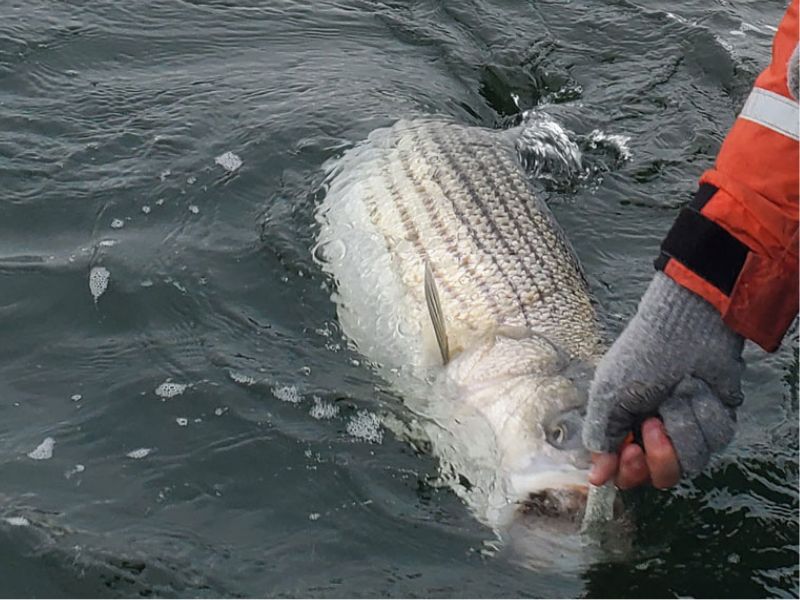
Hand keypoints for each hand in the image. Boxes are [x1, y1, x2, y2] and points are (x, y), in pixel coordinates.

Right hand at [582, 272, 744, 487]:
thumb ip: (601, 437)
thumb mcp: (607, 394)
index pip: (628, 474)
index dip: (630, 472)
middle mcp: (658, 436)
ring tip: (678, 393)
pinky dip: (705, 412)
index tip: (631, 451)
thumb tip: (595, 479)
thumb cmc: (641, 357)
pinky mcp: (717, 420)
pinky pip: (716, 438)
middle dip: (661, 454)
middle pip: (663, 476)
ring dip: (683, 423)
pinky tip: (698, 389)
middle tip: (654, 423)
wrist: (684, 329)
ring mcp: (690, 430)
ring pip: (693, 460)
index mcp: (626, 430)